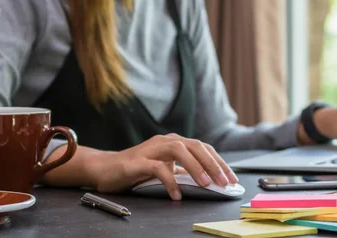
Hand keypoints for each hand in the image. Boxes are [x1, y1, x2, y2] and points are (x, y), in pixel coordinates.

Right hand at [91, 133, 237, 199]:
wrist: (105, 168)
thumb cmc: (136, 169)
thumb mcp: (165, 169)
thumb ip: (182, 172)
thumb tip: (207, 181)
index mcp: (174, 142)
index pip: (203, 148)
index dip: (220, 162)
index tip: (232, 178)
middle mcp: (165, 141)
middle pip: (196, 146)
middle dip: (213, 164)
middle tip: (224, 182)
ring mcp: (151, 149)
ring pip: (179, 150)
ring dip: (196, 167)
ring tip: (206, 184)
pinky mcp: (138, 161)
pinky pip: (157, 168)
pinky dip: (169, 181)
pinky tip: (176, 195)